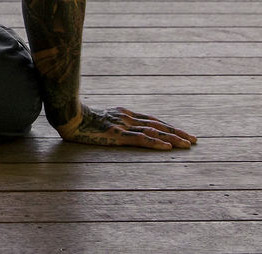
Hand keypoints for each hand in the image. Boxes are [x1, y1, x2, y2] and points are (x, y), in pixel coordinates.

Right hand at [56, 104, 197, 150]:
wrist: (66, 116)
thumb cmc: (77, 118)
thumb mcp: (98, 118)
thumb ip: (110, 121)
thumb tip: (115, 128)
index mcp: (124, 113)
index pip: (152, 120)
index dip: (168, 126)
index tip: (182, 133)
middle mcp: (127, 117)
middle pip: (158, 124)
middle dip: (177, 132)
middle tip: (194, 140)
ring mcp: (123, 126)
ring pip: (154, 131)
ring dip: (173, 138)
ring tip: (188, 145)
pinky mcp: (117, 135)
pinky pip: (141, 139)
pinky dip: (156, 143)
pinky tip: (168, 148)